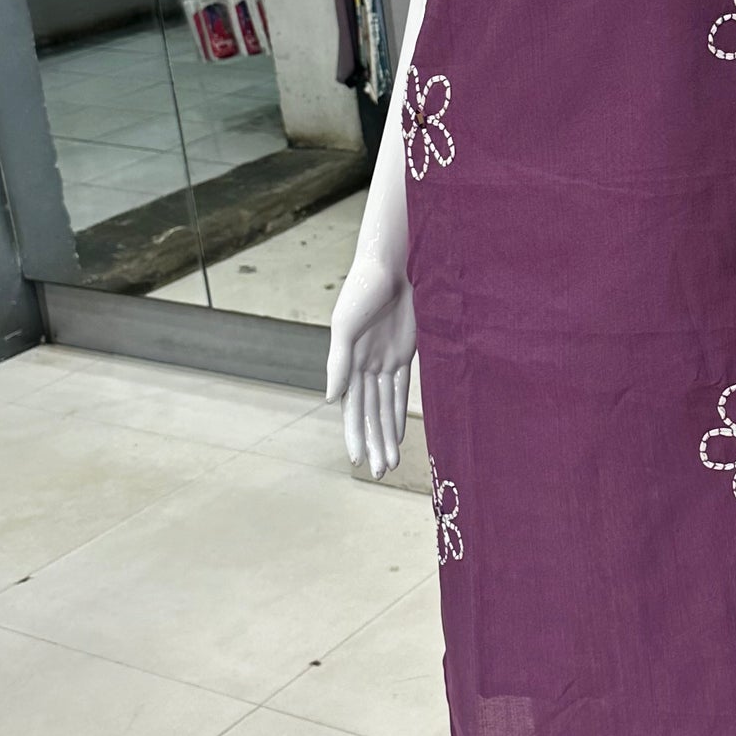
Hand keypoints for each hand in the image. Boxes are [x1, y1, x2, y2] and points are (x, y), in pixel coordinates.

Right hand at [327, 234, 416, 479]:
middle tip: (379, 472)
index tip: (356, 460)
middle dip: (373, 443)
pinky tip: (398, 435)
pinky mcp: (404, 353)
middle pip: (369, 413)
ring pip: (385, 407)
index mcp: (347, 361)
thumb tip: (331, 399)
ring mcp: (384, 360)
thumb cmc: (363, 288)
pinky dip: (398, 413)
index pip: (352, 408)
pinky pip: (400, 390)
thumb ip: (339, 362)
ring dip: (386, 435)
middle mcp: (364, 365)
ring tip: (389, 463)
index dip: (354, 434)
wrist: (394, 263)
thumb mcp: (346, 325)